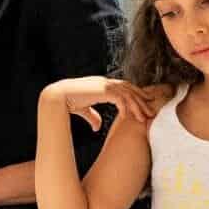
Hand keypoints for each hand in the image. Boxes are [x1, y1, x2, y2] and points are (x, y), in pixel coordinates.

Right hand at [44, 77, 170, 133]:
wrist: (57, 96)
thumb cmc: (68, 102)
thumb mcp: (83, 110)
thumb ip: (93, 116)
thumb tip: (97, 127)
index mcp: (102, 84)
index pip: (124, 87)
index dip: (135, 96)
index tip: (143, 106)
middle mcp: (105, 81)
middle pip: (130, 89)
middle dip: (141, 100)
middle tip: (151, 112)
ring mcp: (104, 84)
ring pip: (127, 94)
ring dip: (137, 106)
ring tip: (144, 117)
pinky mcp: (102, 90)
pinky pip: (119, 98)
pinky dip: (125, 108)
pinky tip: (128, 117)